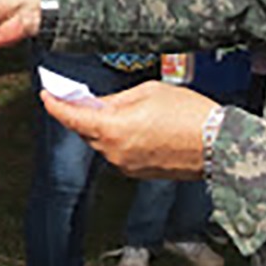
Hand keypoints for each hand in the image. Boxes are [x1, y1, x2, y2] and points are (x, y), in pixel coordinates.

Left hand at [41, 81, 219, 179]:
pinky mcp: (138, 173)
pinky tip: (132, 125)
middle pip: (85, 131)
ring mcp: (126, 165)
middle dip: (82, 113)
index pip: (72, 118)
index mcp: (113, 129)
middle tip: (82, 95)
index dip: (55, 105)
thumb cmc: (188, 113)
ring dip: (102, 126)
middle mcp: (114, 152)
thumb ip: (116, 99)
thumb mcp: (148, 92)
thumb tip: (98, 103)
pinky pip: (118, 152)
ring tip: (117, 108)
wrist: (218, 143)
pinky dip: (117, 139)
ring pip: (102, 142)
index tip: (47, 95)